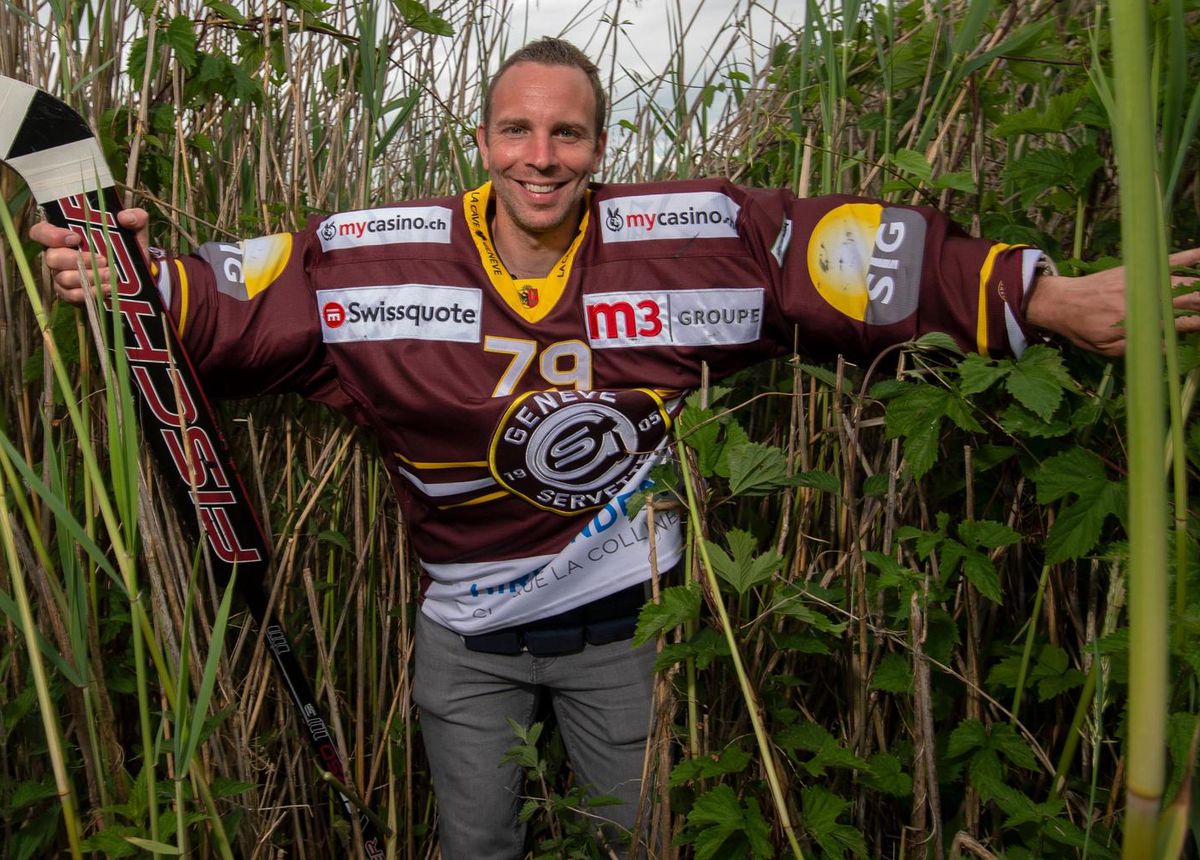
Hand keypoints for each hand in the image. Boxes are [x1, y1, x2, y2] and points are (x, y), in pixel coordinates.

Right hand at [30, 208, 149, 305]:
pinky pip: (72, 295)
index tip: (75, 238)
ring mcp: (62, 275)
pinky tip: (107, 288)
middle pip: (52, 258)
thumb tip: (125, 217)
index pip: (40, 232)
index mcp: (63, 234)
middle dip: (77, 260)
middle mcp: (58, 255)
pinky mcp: (71, 294)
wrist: (136, 274)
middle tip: (102, 259)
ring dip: (88, 277)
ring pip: (63, 278)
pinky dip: (91, 292)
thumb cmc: (126, 246)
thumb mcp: (134, 229)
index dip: (51, 235)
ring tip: (111, 274)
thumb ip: (134, 217)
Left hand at [1025, 248, 1199, 355]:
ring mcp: (1141, 282)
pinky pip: (1167, 260)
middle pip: (1188, 300)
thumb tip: (1169, 348)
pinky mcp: (1136, 269)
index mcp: (1136, 322)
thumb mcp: (1107, 349)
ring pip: (1184, 282)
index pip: (1180, 324)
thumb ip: (1138, 348)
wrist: (1060, 301)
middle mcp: (1142, 300)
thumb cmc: (1083, 329)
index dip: (1199, 324)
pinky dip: (1189, 256)